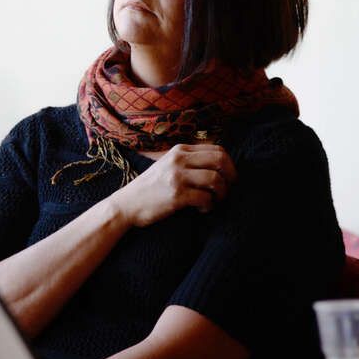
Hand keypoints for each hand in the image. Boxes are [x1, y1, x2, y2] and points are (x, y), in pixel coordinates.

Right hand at [111, 144, 236, 227]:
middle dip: (230, 176)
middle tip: (228, 189)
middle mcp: (179, 160)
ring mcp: (177, 177)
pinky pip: (205, 198)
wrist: (127, 204)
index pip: (216, 149)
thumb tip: (219, 164)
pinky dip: (209, 206)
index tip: (229, 177)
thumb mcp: (168, 164)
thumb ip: (188, 160)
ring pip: (216, 179)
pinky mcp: (176, 195)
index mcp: (179, 150)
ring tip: (214, 201)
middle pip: (220, 160)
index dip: (229, 164)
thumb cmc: (151, 187)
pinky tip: (202, 209)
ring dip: (221, 193)